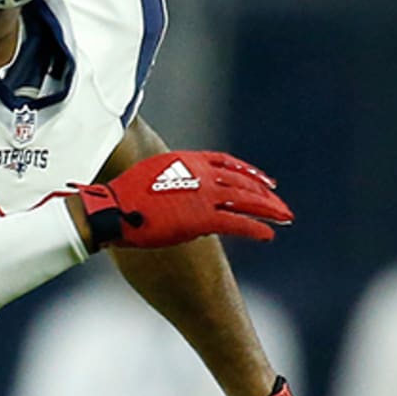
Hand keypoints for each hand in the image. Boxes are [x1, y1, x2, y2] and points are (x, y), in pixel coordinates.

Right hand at [73, 151, 292, 248]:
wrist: (111, 209)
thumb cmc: (121, 197)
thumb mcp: (150, 177)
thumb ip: (172, 182)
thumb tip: (178, 193)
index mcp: (188, 161)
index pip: (227, 162)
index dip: (248, 172)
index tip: (264, 180)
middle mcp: (201, 174)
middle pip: (242, 182)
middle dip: (264, 193)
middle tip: (281, 204)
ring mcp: (203, 195)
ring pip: (247, 200)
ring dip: (269, 209)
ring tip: (285, 217)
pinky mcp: (202, 218)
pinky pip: (238, 222)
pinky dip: (256, 228)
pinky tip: (268, 234)